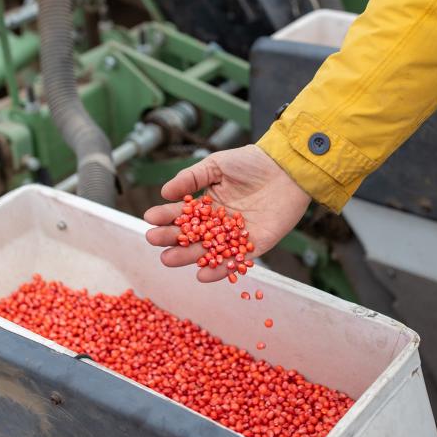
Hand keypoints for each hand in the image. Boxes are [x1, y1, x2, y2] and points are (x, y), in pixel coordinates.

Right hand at [144, 145, 310, 281]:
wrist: (286, 167)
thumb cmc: (252, 162)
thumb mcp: (216, 165)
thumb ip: (191, 178)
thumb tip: (164, 192)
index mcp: (209, 204)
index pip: (183, 213)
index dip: (166, 216)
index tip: (150, 218)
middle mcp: (220, 222)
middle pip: (192, 234)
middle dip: (171, 238)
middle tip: (154, 239)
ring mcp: (236, 235)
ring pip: (208, 250)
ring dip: (188, 256)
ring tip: (168, 259)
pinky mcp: (256, 245)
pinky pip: (235, 259)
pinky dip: (220, 269)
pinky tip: (202, 274)